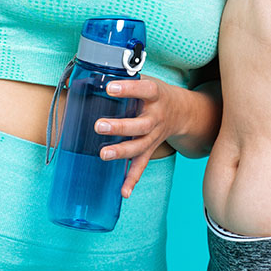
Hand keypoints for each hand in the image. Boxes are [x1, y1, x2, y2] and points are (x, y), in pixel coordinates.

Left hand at [95, 76, 189, 197]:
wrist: (182, 111)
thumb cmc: (156, 94)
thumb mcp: (147, 80)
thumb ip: (123, 80)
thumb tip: (87, 78)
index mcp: (156, 95)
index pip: (145, 90)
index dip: (129, 89)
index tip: (110, 87)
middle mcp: (157, 117)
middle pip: (141, 124)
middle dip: (121, 127)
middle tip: (99, 125)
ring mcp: (155, 135)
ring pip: (140, 146)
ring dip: (122, 152)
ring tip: (103, 154)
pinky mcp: (151, 148)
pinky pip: (142, 165)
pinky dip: (133, 179)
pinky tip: (123, 191)